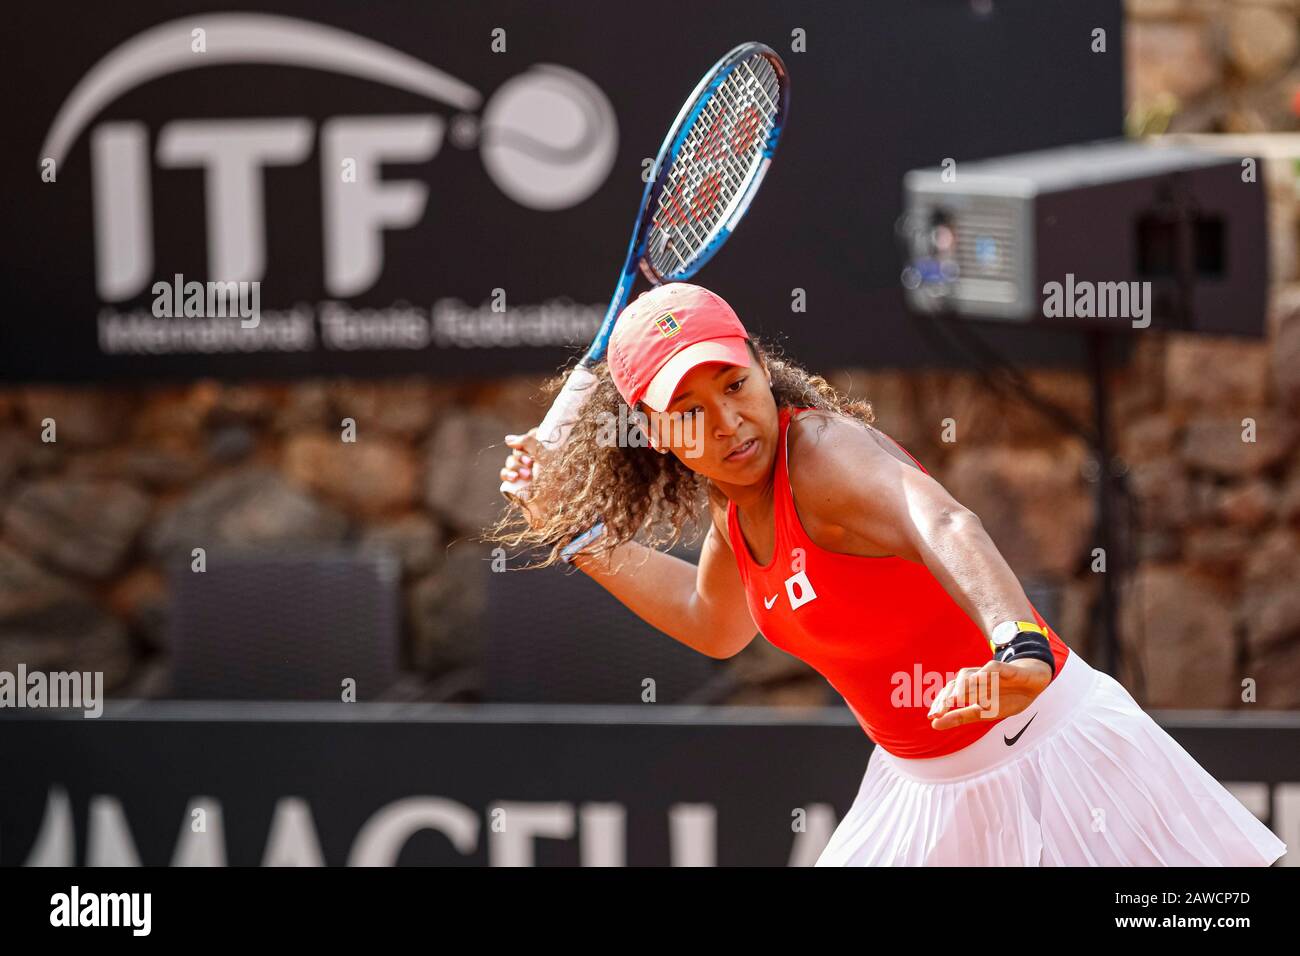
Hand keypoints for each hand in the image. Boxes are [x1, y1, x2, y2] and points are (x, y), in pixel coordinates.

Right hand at [501, 428, 549, 528]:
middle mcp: (534, 460)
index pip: (530, 438)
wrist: (551, 510)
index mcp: (545, 452)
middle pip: (517, 449)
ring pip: (510, 461)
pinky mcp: (515, 483)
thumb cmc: (553, 483)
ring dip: (515, 466)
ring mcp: (524, 472)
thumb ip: (528, 442)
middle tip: (531, 465)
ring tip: (526, 476)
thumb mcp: (545, 457)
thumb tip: (507, 439)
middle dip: (521, 457)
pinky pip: (505, 474)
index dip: (527, 441)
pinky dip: (507, 474)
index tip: (533, 450)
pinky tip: (514, 478)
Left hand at [927, 658, 1051, 730]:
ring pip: (970, 674)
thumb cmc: (1007, 698)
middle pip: (955, 683)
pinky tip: (980, 683)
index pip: (949, 693)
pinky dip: (985, 675)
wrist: (1034, 685)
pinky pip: (992, 668)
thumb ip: (959, 717)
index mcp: (968, 689)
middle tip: (940, 711)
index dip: (940, 703)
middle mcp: (974, 678)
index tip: (932, 717)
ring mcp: (988, 672)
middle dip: (947, 697)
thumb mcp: (983, 712)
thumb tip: (933, 724)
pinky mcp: (1004, 668)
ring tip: (956, 700)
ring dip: (962, 686)